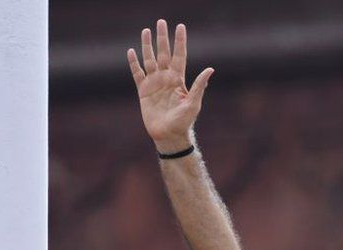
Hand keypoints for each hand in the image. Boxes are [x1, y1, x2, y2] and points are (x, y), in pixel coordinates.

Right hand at [127, 20, 213, 152]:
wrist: (169, 135)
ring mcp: (154, 83)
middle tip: (161, 22)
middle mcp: (166, 78)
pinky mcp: (143, 91)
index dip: (180, 42)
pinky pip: (137, 73)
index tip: (180, 27)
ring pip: (150, 59)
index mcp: (179, 79)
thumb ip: (199, 85)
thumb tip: (210, 69)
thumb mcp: (194, 103)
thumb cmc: (184, 121)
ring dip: (147, 45)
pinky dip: (133, 63)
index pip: (180, 56)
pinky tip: (131, 51)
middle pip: (164, 53)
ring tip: (145, 31)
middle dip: (162, 38)